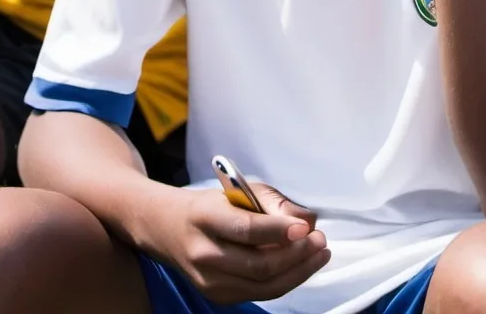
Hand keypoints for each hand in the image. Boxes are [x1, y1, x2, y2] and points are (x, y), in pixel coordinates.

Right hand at [147, 182, 329, 303]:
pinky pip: (258, 293)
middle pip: (258, 265)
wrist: (165, 226)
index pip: (246, 229)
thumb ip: (272, 203)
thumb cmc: (209, 205)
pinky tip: (300, 266)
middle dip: (296, 255)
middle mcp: (203, 253)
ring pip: (263, 285)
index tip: (305, 227)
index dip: (279, 231)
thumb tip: (307, 221)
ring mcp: (208, 281)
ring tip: (318, 254)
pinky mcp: (216, 296)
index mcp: (205, 216)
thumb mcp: (237, 189)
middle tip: (320, 241)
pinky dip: (284, 281)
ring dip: (297, 272)